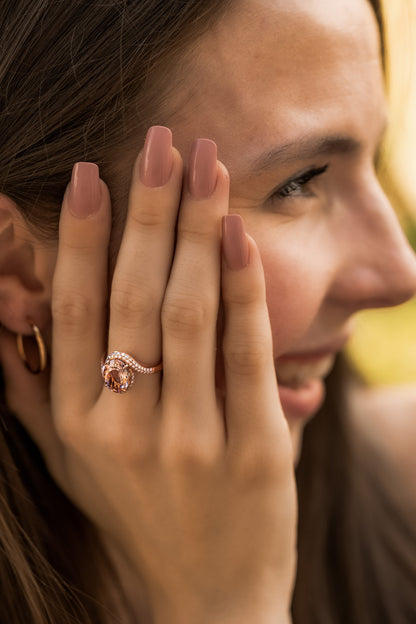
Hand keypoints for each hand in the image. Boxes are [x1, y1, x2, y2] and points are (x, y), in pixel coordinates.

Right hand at [3, 127, 296, 622]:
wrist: (209, 595)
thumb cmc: (137, 515)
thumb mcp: (70, 463)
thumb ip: (32, 393)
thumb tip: (2, 322)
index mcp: (75, 423)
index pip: (73, 309)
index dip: (78, 237)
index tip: (90, 175)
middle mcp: (123, 427)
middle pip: (133, 295)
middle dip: (147, 210)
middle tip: (159, 143)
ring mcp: (189, 441)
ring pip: (189, 313)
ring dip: (197, 230)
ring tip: (206, 165)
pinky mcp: (252, 451)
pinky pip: (245, 354)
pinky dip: (243, 289)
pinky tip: (239, 234)